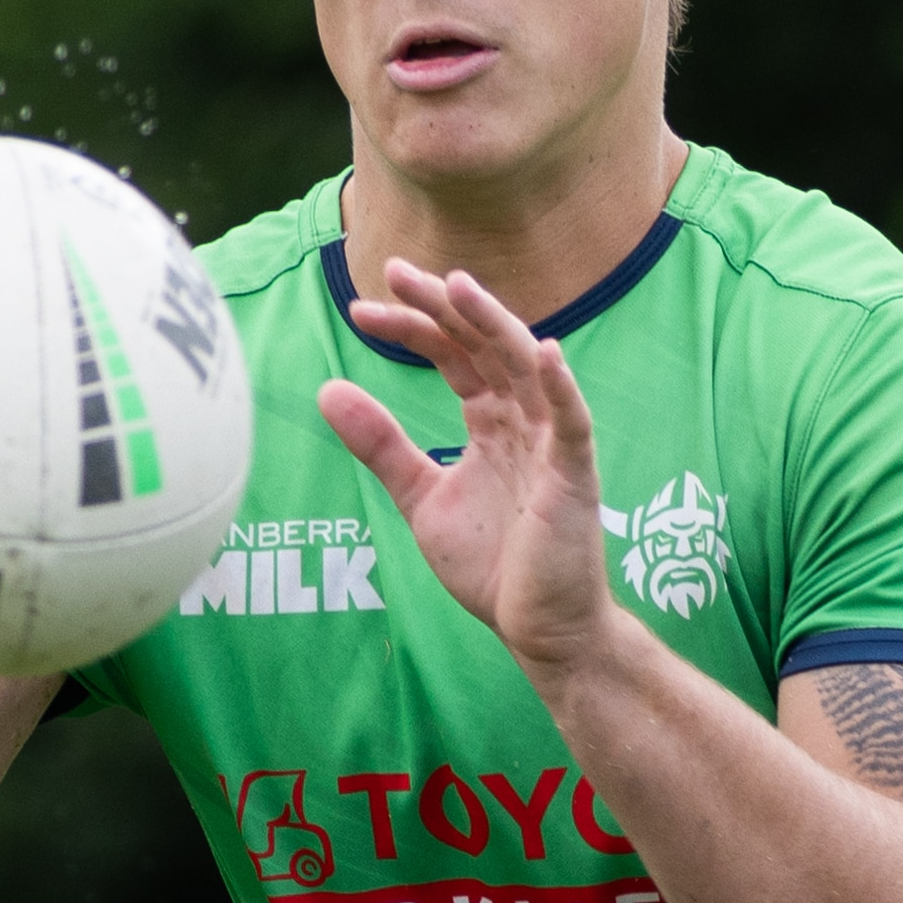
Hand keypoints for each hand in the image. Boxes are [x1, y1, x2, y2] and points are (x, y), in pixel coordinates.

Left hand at [315, 261, 618, 682]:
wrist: (540, 629)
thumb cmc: (495, 567)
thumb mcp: (422, 499)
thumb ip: (382, 447)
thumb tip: (328, 389)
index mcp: (492, 422)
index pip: (452, 355)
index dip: (410, 327)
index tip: (361, 311)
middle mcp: (523, 422)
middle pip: (484, 346)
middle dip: (442, 307)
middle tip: (395, 272)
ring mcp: (552, 445)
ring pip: (526, 368)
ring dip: (494, 325)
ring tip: (457, 286)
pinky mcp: (574, 478)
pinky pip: (572, 424)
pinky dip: (561, 389)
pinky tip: (544, 353)